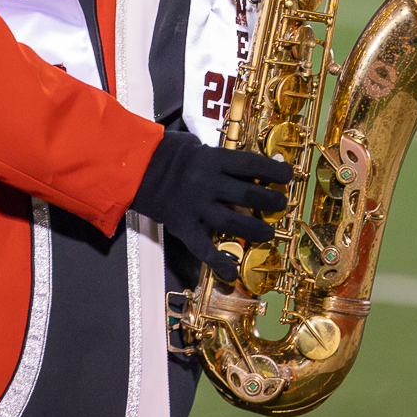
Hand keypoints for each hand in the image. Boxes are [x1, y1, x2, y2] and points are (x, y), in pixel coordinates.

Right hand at [130, 129, 292, 280]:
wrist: (128, 167)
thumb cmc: (159, 151)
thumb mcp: (189, 142)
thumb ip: (211, 154)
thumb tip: (234, 163)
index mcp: (210, 159)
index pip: (250, 164)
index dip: (273, 171)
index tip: (288, 176)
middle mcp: (206, 182)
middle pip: (248, 194)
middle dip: (270, 201)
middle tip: (281, 205)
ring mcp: (194, 205)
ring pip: (233, 221)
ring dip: (254, 229)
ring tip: (267, 233)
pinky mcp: (182, 225)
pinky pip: (203, 247)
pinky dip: (218, 262)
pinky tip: (232, 274)